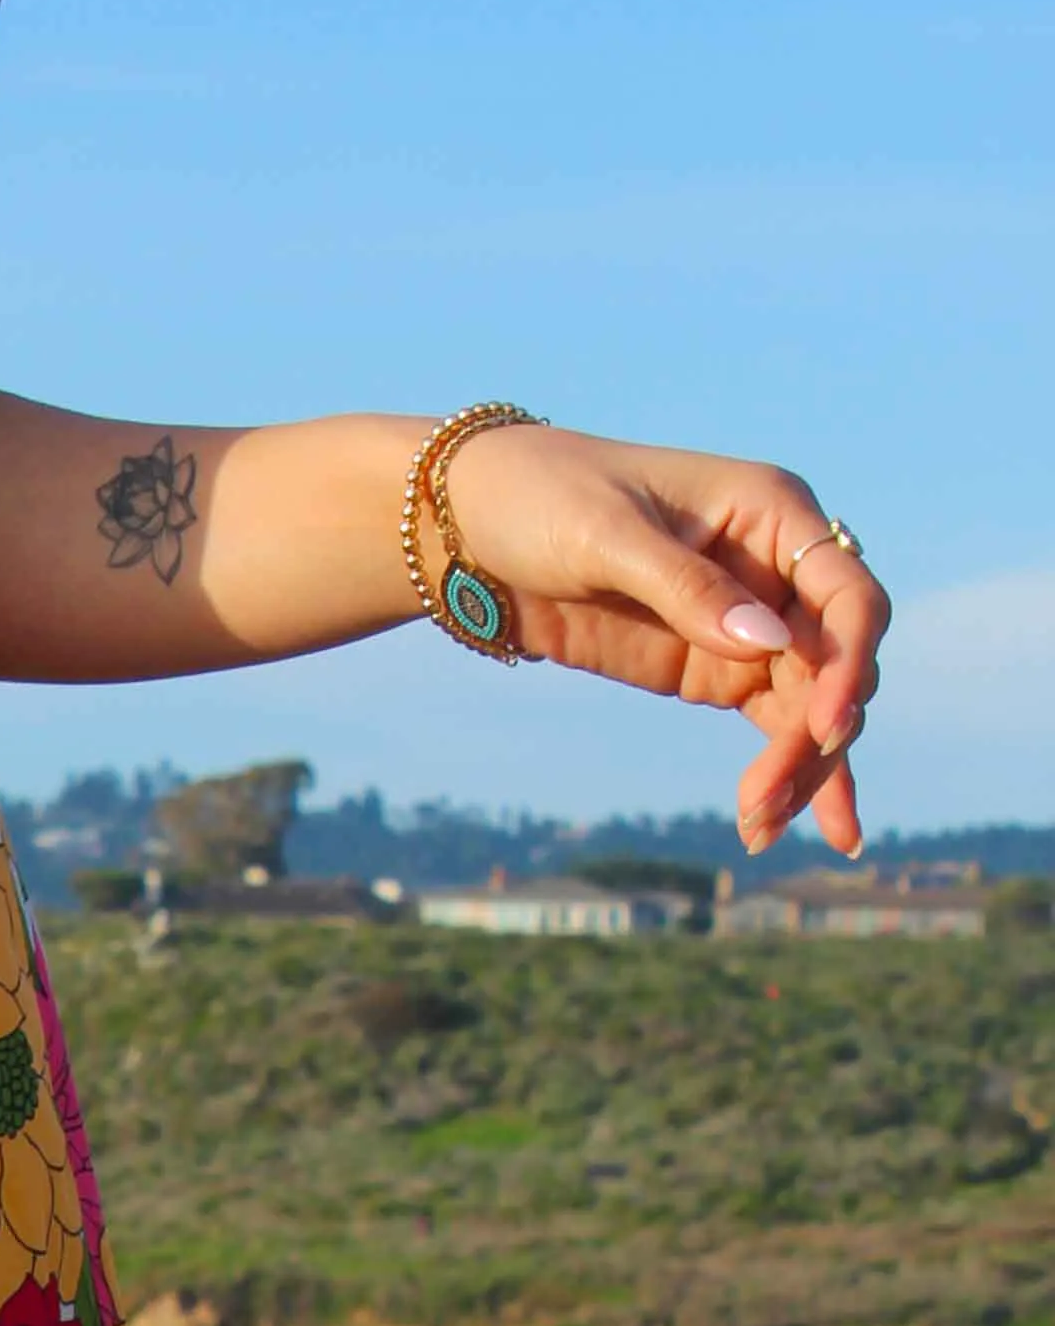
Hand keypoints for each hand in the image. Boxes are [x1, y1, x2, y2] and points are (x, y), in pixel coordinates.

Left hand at [439, 422, 887, 856]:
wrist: (478, 527)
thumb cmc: (545, 498)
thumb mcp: (608, 536)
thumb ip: (688, 588)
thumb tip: (770, 644)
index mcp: (773, 511)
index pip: (848, 595)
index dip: (848, 663)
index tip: (822, 728)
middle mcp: (779, 567)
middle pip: (835, 665)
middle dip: (814, 737)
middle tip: (766, 801)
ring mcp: (752, 623)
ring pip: (809, 705)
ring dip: (800, 770)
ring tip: (758, 827)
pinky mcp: (716, 669)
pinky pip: (773, 724)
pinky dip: (783, 773)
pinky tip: (777, 823)